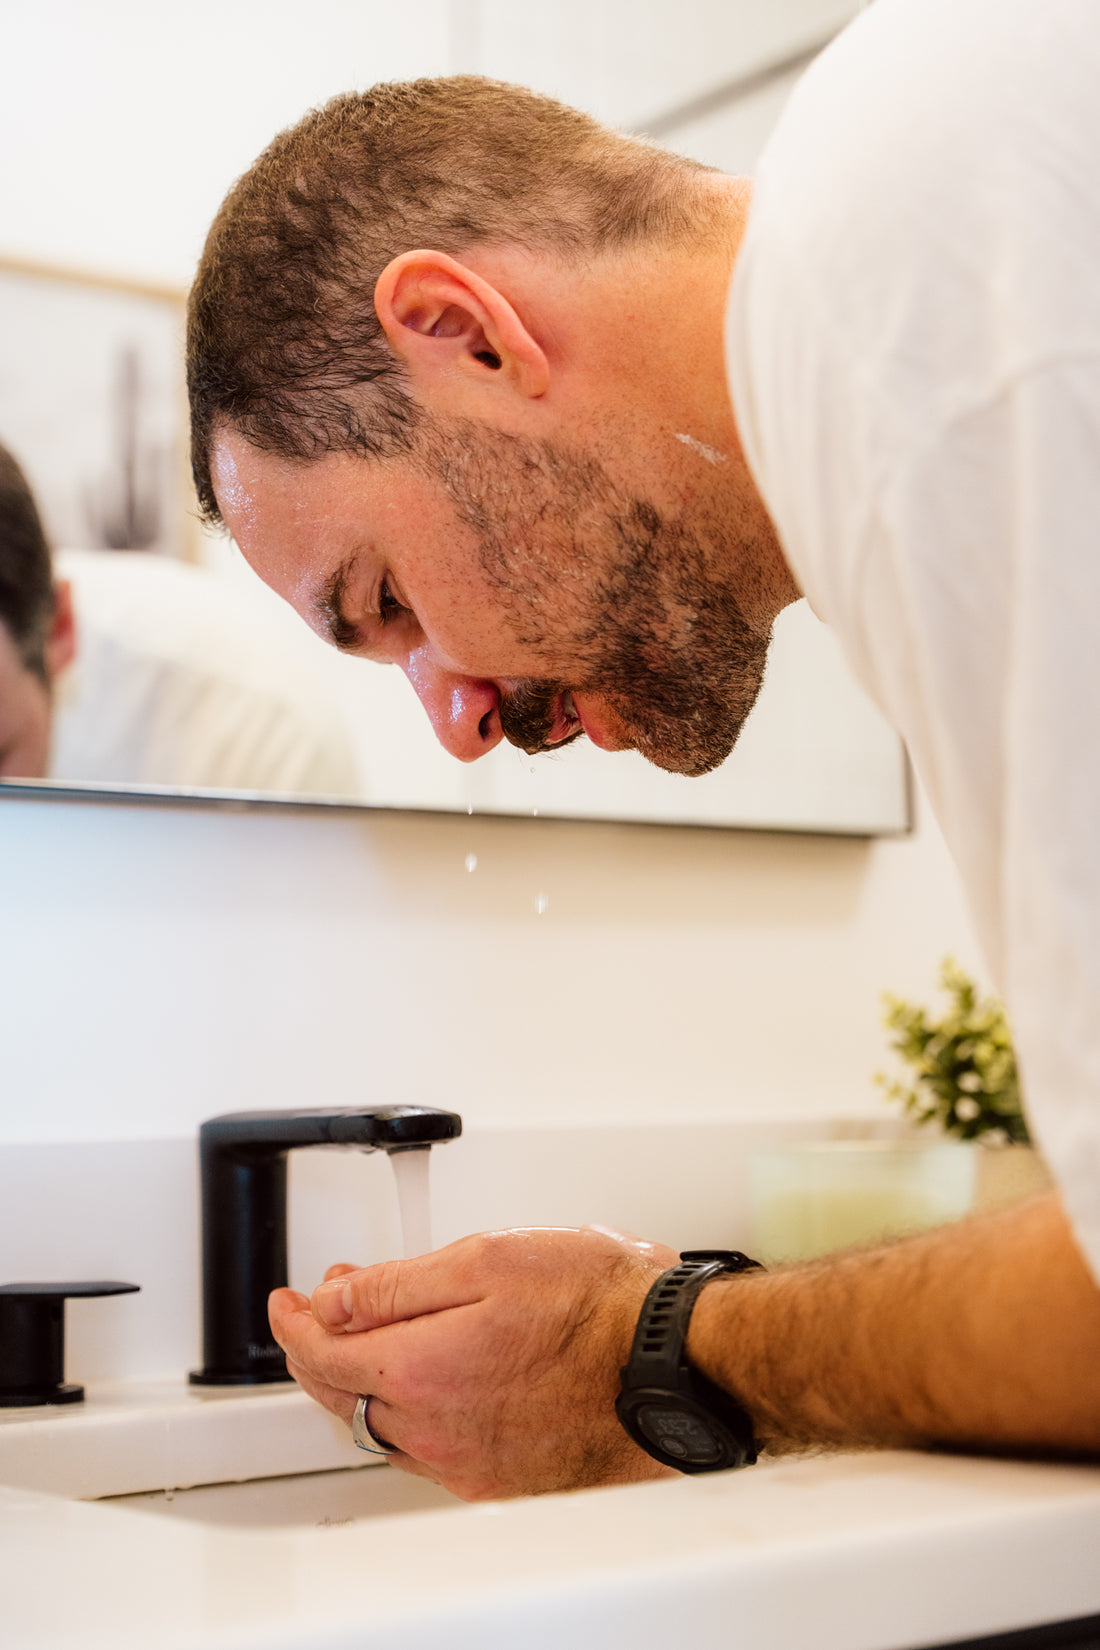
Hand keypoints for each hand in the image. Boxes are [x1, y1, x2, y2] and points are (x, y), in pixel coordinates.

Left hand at [268, 1225, 679, 1500]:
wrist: (670, 1363)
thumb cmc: (599, 1305)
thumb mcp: (489, 1258)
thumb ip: (399, 1283)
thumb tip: (335, 1298)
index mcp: (422, 1369)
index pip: (322, 1349)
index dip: (294, 1318)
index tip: (288, 1299)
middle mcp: (435, 1431)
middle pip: (341, 1393)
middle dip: (318, 1345)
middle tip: (319, 1308)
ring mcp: (466, 1463)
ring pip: (380, 1424)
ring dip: (358, 1379)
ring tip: (368, 1334)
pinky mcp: (499, 1479)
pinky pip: (423, 1448)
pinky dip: (402, 1410)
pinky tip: (421, 1380)